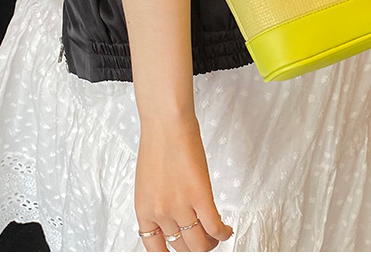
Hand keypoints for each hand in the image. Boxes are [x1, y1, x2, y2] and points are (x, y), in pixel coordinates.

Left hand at [135, 113, 233, 251]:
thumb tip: (172, 217)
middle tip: (205, 240)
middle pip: (182, 248)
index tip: (182, 250)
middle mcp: (160, 214)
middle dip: (195, 248)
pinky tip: (226, 229)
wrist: (166, 123)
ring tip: (217, 234)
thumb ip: (157, 203)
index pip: (156, 250)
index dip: (172, 254)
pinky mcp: (200, 195)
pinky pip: (214, 226)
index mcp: (144, 211)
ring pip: (199, 244)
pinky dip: (223, 233)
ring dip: (211, 242)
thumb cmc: (157, 143)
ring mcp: (180, 206)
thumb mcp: (148, 182)